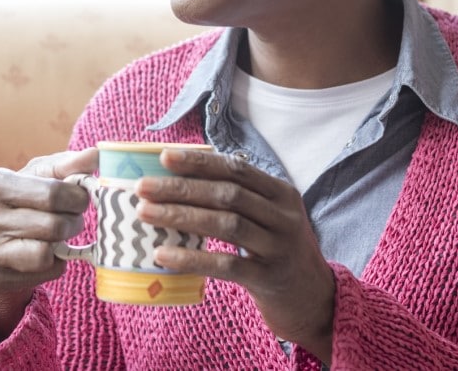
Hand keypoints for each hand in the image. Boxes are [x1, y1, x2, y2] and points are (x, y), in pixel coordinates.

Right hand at [0, 148, 98, 341]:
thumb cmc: (25, 203)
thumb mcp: (41, 178)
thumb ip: (69, 165)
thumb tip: (96, 153)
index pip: (53, 193)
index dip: (78, 198)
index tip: (80, 198)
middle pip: (54, 225)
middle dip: (74, 223)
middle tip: (73, 219)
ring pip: (48, 251)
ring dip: (64, 244)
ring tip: (59, 235)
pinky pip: (44, 271)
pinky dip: (56, 264)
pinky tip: (46, 255)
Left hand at [135, 148, 334, 362]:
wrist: (314, 300)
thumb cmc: (279, 252)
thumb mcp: (270, 218)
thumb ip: (240, 199)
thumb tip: (179, 180)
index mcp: (282, 194)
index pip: (236, 169)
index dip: (199, 162)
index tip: (163, 157)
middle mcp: (284, 217)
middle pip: (227, 194)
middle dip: (181, 188)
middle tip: (143, 187)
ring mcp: (279, 248)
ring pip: (226, 224)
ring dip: (181, 216)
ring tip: (145, 213)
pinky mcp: (269, 279)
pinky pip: (226, 265)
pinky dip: (192, 258)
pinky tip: (164, 253)